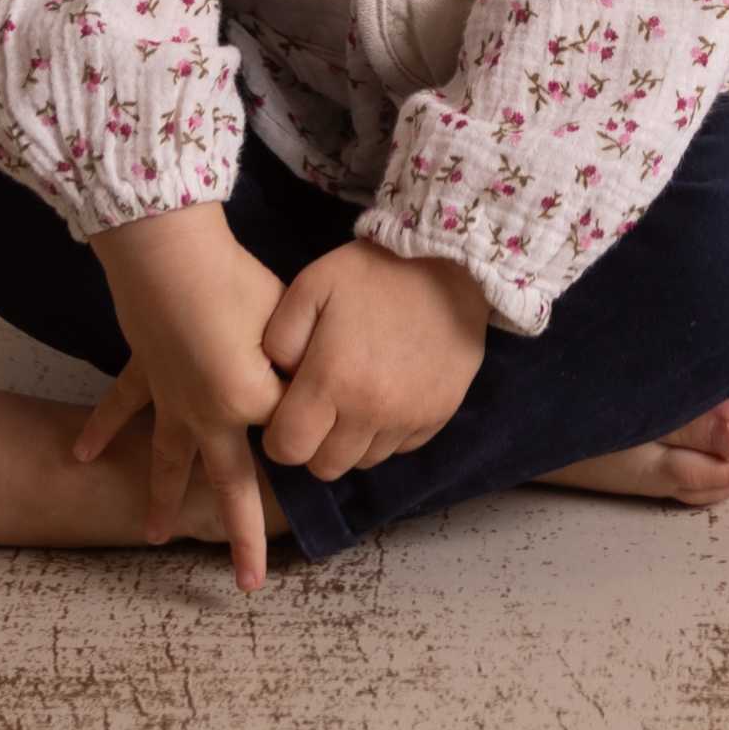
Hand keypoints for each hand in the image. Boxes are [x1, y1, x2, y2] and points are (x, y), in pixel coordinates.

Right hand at [76, 202, 286, 592]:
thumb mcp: (286, 322)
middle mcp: (208, 414)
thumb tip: (315, 387)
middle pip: (231, 486)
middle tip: (249, 584)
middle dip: (243, 537)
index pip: (291, 432)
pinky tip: (79, 457)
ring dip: (163, 501)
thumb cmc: (235, 282)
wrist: (168, 254)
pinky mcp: (145, 370)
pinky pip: (121, 406)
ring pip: (168, 462)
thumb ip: (301, 364)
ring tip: (155, 540)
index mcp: (248, 405)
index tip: (332, 405)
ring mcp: (170, 398)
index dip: (312, 419)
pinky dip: (100, 430)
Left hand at [258, 241, 487, 479]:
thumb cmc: (375, 272)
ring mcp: (408, 418)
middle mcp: (370, 411)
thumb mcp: (312, 285)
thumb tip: (275, 380)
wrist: (453, 263)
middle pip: (325, 467)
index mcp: (332, 379)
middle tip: (321, 407)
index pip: (288, 449)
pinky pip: (399, 447)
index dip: (280, 437)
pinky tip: (388, 394)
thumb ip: (279, 338)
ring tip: (356, 397)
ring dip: (351, 440)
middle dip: (314, 444)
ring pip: (363, 461)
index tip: (288, 412)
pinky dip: (387, 432)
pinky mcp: (438, 416)